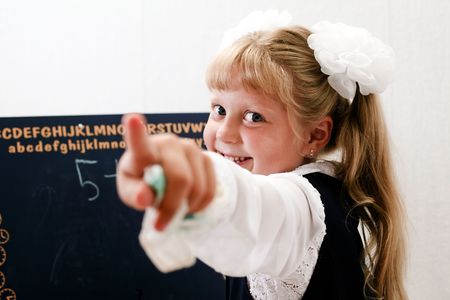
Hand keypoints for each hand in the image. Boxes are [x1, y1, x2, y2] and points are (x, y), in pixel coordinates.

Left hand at [116, 113, 215, 230]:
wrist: (164, 174)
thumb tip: (146, 197)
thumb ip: (134, 195)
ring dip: (187, 208)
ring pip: (198, 187)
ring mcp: (191, 148)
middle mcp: (168, 143)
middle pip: (181, 179)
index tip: (132, 117)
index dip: (135, 132)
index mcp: (143, 150)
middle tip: (161, 223)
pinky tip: (189, 205)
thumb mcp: (130, 192)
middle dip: (173, 207)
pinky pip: (209, 190)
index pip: (139, 143)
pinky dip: (200, 206)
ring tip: (175, 210)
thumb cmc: (142, 182)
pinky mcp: (206, 158)